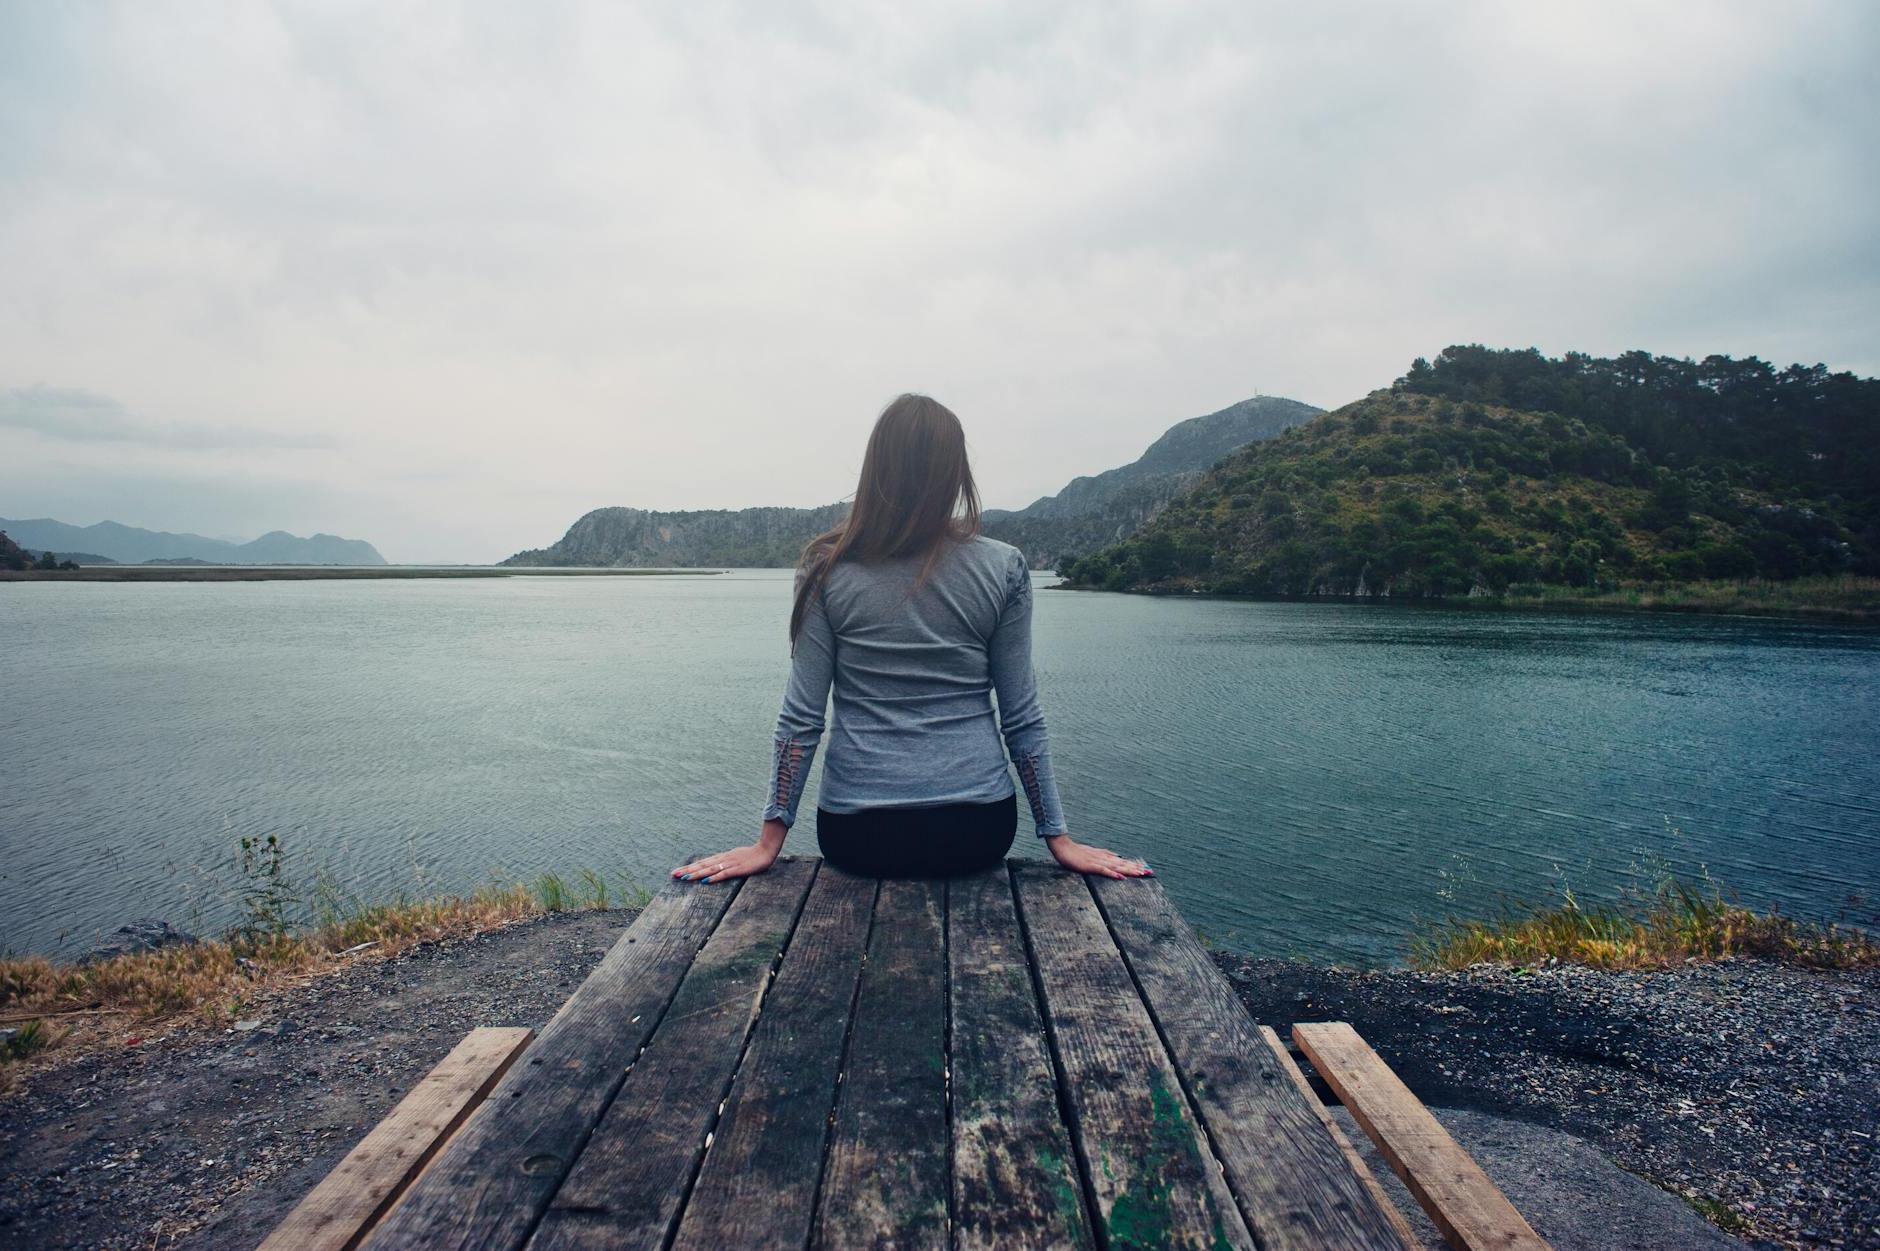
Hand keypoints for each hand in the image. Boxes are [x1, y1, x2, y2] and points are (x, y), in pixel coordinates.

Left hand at [672, 821, 786, 883]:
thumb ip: (724, 863)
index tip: (676, 872)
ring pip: (710, 869)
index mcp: (721, 857)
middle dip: (687, 870)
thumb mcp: (735, 858)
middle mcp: (723, 859)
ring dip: (697, 874)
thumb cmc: (751, 856)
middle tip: (674, 875)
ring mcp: (730, 864)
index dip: (688, 867)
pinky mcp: (738, 869)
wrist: (766, 850)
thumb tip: (712, 870)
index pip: (702, 863)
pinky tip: (706, 881)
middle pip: (702, 865)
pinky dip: (714, 877)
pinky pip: (724, 874)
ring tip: (685, 878)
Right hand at [1045, 834, 1152, 879]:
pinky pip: (1103, 870)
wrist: (1062, 846)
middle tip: (1150, 873)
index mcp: (1104, 857)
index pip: (1122, 862)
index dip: (1135, 866)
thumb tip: (1117, 856)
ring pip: (1117, 867)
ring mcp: (1097, 861)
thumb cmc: (1076, 851)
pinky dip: (1113, 874)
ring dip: (1129, 870)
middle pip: (1123, 864)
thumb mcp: (1093, 852)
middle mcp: (1104, 858)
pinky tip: (1121, 877)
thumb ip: (1105, 854)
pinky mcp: (1090, 865)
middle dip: (1137, 869)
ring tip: (1140, 874)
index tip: (1146, 870)